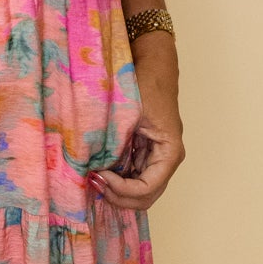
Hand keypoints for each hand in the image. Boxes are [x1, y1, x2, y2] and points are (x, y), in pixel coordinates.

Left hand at [93, 38, 184, 212]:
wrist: (153, 65)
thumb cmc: (145, 84)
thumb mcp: (129, 112)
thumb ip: (114, 140)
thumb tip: (92, 167)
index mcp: (170, 152)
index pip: (147, 188)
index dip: (121, 189)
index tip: (99, 174)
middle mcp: (166, 160)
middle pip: (145, 197)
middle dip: (118, 196)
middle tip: (93, 182)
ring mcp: (157, 159)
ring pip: (139, 192)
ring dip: (116, 191)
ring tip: (93, 177)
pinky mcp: (145, 154)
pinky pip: (133, 178)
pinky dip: (116, 180)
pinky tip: (98, 170)